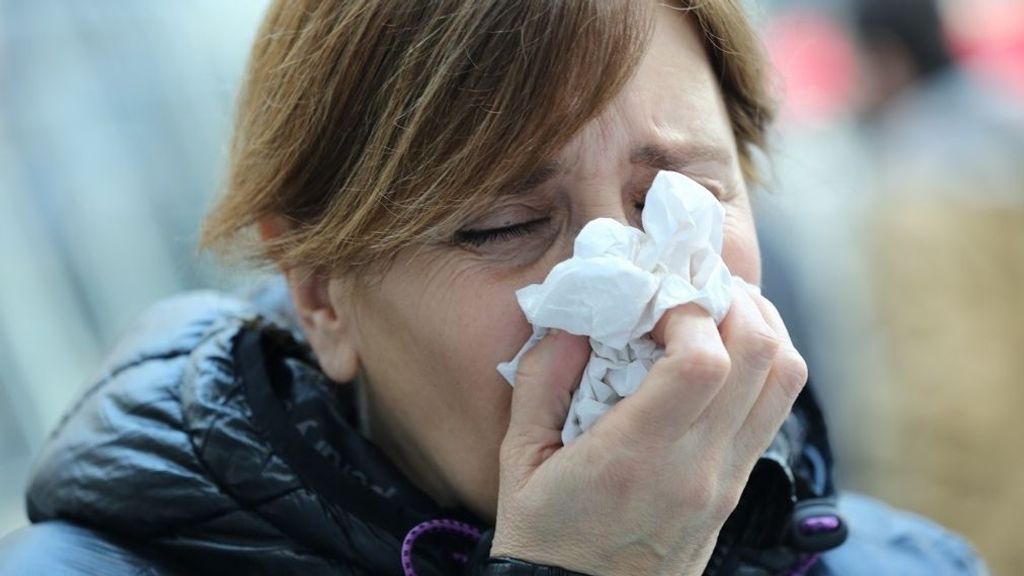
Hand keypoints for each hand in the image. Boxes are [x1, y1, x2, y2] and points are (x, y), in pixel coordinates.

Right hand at [491, 285, 807, 575]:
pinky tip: (720, 355)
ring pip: (785, 380)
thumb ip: (543, 377)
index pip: (704, 361)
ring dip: (760, 327)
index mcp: (636, 460)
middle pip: (762, 357)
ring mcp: (727, 482)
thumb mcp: (519, 457)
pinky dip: (761, 364)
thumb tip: (578, 317)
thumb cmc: (543, 537)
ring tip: (716, 310)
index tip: (653, 299)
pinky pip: (774, 409)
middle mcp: (698, 470)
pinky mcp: (736, 490)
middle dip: (733, 301)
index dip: (688, 309)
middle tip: (692, 287)